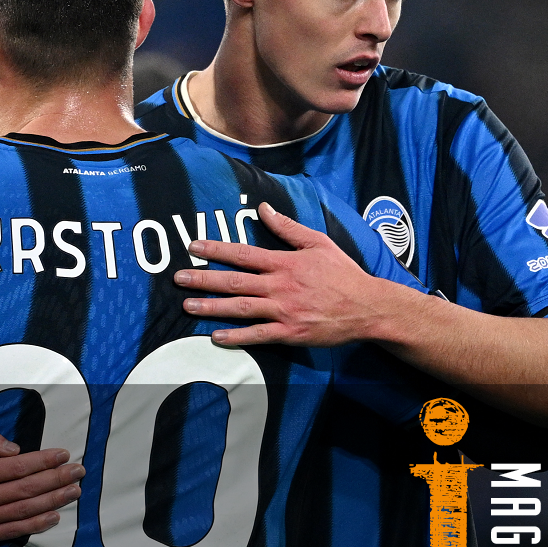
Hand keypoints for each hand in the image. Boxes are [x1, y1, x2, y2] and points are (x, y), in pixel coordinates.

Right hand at [0, 430, 84, 545]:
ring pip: (25, 511)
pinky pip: (14, 531)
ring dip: (53, 501)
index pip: (17, 467)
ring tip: (74, 492)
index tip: (63, 455)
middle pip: (26, 489)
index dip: (43, 461)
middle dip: (56, 479)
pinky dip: (36, 525)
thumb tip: (15, 449)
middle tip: (79, 472)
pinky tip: (55, 516)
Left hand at [173, 202, 395, 346]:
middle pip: (235, 281)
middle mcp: (280, 286)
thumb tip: (264, 209)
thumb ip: (288, 228)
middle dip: (204, 279)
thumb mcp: (318, 243)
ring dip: (212, 307)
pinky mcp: (290, 333)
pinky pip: (258, 336)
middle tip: (179, 278)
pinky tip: (216, 337)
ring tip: (188, 306)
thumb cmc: (343, 274)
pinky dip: (236, 337)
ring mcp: (284, 311)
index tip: (193, 247)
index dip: (216, 250)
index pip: (243, 254)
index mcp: (285, 263)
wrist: (368, 307)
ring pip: (241, 308)